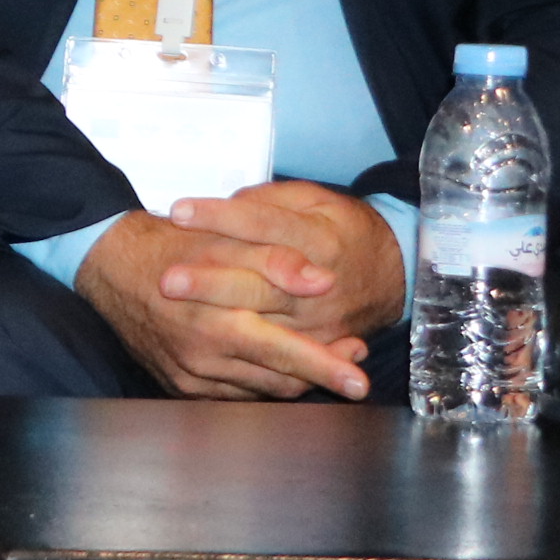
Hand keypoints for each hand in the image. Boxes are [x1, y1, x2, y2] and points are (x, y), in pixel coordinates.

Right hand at [74, 181, 400, 400]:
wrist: (112, 266)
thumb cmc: (170, 249)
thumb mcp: (224, 242)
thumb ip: (276, 261)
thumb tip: (324, 281)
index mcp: (217, 323)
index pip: (286, 354)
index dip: (328, 367)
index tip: (360, 381)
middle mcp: (203, 358)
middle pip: (279, 379)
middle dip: (320, 371)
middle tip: (352, 354)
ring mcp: (190, 376)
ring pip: (260, 390)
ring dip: (293, 376)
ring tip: (320, 354)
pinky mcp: (180, 384)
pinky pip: (234, 393)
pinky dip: (259, 380)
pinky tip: (273, 360)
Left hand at [163, 180, 406, 343]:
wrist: (391, 274)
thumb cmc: (340, 230)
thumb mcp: (316, 200)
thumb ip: (272, 201)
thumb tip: (227, 205)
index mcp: (320, 239)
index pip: (263, 225)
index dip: (220, 218)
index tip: (178, 212)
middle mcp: (319, 288)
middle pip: (258, 284)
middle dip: (211, 283)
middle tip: (168, 280)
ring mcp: (318, 324)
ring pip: (263, 328)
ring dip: (217, 322)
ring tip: (175, 319)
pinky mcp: (316, 350)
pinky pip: (277, 359)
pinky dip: (240, 356)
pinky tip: (201, 350)